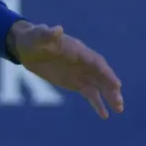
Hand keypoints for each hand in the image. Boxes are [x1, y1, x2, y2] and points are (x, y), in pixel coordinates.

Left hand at [7, 21, 123, 118]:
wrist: (26, 47)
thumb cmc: (33, 38)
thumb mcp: (37, 35)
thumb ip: (47, 34)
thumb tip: (57, 29)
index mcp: (78, 50)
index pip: (96, 62)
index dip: (106, 73)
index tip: (116, 84)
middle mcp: (84, 62)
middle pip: (102, 76)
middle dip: (111, 88)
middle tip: (119, 102)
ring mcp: (81, 73)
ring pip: (99, 86)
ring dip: (110, 97)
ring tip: (119, 109)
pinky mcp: (75, 83)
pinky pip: (89, 94)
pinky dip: (97, 104)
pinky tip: (105, 115)